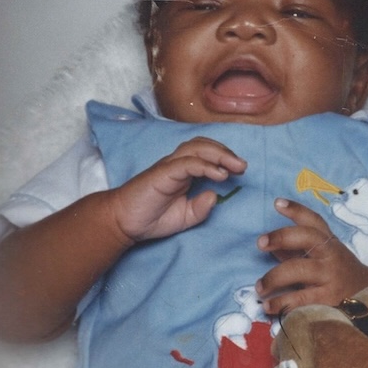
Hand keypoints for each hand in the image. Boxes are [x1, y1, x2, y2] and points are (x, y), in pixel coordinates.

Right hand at [109, 137, 246, 244]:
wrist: (123, 222)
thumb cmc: (150, 217)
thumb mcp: (184, 217)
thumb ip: (200, 208)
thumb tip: (214, 196)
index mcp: (182, 172)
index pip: (206, 153)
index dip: (224, 157)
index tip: (240, 170)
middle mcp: (176, 164)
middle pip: (204, 145)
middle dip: (226, 153)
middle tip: (243, 167)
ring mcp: (169, 166)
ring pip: (197, 148)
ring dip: (219, 155)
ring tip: (235, 167)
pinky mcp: (163, 173)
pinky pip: (187, 163)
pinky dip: (205, 166)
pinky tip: (219, 175)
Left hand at [256, 198, 367, 314]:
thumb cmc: (339, 275)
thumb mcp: (323, 258)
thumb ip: (297, 251)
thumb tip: (271, 246)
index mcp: (328, 243)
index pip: (313, 221)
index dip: (296, 210)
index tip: (277, 203)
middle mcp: (330, 255)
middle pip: (306, 238)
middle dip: (281, 237)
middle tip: (260, 243)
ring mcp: (330, 277)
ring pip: (299, 270)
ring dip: (274, 277)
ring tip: (259, 287)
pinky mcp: (328, 300)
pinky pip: (301, 300)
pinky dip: (281, 303)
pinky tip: (268, 306)